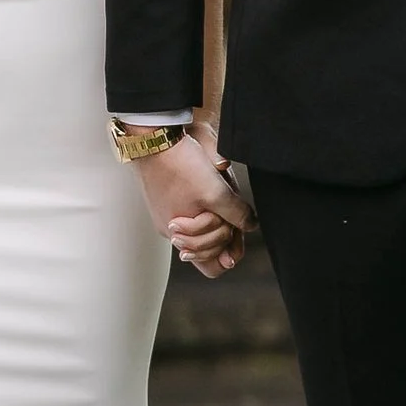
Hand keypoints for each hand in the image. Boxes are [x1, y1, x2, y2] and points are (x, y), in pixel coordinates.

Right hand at [137, 130, 250, 277]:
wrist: (154, 137)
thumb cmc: (182, 166)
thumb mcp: (217, 192)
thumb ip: (237, 214)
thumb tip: (251, 226)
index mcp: (181, 236)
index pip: (213, 267)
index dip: (228, 252)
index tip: (236, 232)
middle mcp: (173, 231)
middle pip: (209, 251)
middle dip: (223, 233)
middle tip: (226, 212)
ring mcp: (169, 214)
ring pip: (202, 231)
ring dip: (215, 220)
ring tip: (218, 199)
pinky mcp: (169, 198)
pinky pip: (193, 214)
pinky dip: (205, 207)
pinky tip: (209, 189)